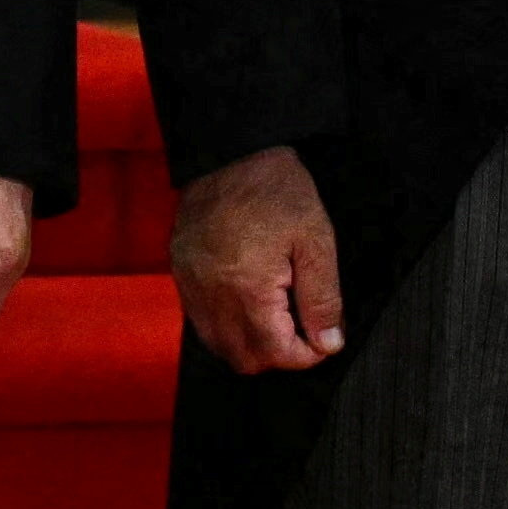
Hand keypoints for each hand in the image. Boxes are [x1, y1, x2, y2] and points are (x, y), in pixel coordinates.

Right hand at [171, 142, 346, 374]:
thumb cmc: (277, 191)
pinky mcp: (179, 270)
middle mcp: (210, 292)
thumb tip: (327, 344)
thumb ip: (323, 299)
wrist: (230, 148)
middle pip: (242, 359)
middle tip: (300, 326)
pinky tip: (246, 298)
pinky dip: (225, 322)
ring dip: (249, 342)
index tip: (322, 335)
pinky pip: (200, 318)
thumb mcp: (316, 241)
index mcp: (246, 287)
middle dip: (277, 354)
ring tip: (274, 313)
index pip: (275, 354)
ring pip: (217, 344)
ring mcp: (189, 282)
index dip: (306, 355)